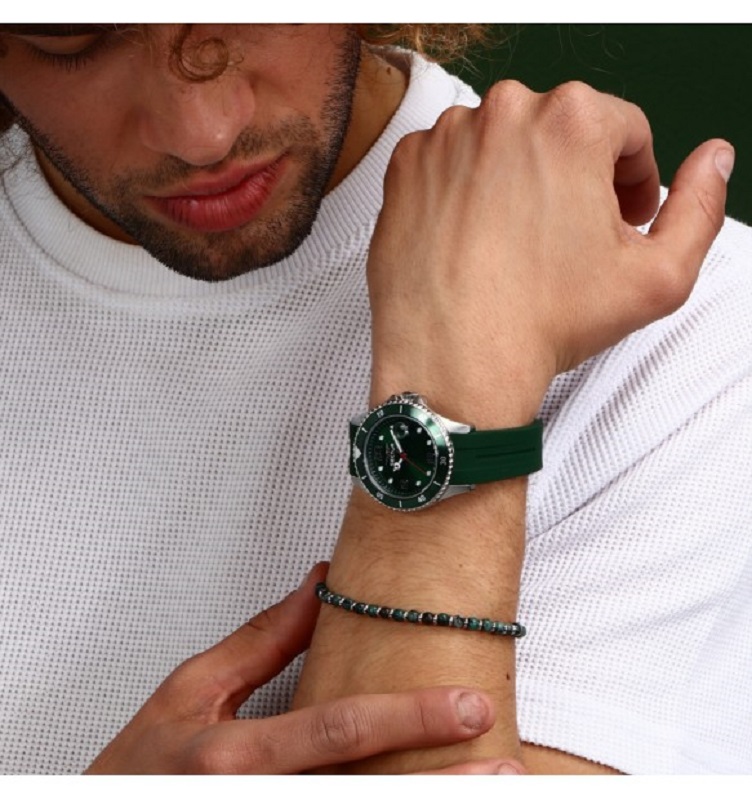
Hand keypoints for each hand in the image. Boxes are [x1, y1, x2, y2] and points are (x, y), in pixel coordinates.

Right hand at [86, 563, 521, 773]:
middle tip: (504, 765)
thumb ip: (262, 639)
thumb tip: (321, 586)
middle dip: (444, 786)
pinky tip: (424, 798)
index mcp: (236, 757)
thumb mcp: (191, 689)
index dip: (410, 717)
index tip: (467, 706)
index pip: (340, 731)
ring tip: (490, 789)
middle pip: (366, 796)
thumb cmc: (139, 766)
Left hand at [368, 80, 731, 424]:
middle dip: (576, 178)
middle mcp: (502, 113)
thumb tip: (711, 162)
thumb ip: (700, 209)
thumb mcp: (657, 278)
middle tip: (569, 237)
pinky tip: (475, 240)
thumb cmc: (542, 323)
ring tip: (519, 243)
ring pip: (503, 146)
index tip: (619, 215)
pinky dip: (466, 191)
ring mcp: (445, 139)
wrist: (455, 362)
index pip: (624, 129)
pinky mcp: (405, 169)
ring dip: (519, 181)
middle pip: (560, 132)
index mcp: (572, 122)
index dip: (633, 177)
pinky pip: (450, 164)